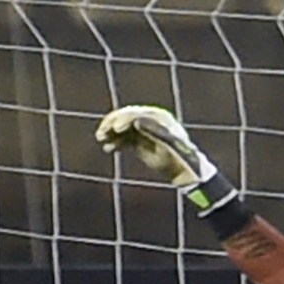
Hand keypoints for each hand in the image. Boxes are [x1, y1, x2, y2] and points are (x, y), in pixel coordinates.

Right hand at [96, 103, 216, 191]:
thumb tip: (136, 120)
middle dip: (113, 124)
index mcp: (159, 117)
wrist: (183, 170)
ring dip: (111, 132)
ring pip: (123, 128)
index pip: (137, 113)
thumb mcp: (167, 143)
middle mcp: (150, 120)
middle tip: (102, 133)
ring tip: (101, 139)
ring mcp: (144, 130)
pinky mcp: (139, 141)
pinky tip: (108, 148)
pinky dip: (115, 142)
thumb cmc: (178, 156)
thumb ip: (153, 131)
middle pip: (126, 117)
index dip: (125, 119)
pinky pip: (124, 139)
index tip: (116, 129)